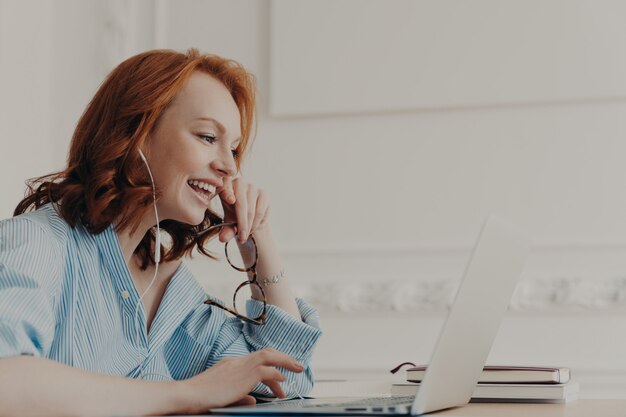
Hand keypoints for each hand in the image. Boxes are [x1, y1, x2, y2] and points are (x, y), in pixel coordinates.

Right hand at [177, 348, 304, 412]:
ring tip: (298, 369)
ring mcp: (240, 366)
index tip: (281, 371)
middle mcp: (237, 361)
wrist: (188, 394)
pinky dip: (276, 374)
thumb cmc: (200, 397)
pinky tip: (283, 380)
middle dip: (283, 358)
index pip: (256, 359)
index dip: (271, 363)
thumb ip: (240, 396)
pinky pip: (265, 370)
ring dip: (285, 362)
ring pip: (269, 357)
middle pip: (266, 353)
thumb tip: (253, 400)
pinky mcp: (242, 376)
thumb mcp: (223, 396)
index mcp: (231, 364)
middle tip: (297, 366)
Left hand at [217, 177, 269, 243]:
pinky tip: (254, 227)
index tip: (230, 201)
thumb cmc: (234, 214)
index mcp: (225, 185)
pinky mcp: (264, 193)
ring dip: (250, 226)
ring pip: (251, 210)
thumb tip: (222, 239)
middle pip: (241, 204)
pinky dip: (257, 223)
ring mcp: (253, 186)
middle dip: (242, 224)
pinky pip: (261, 212)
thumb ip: (226, 230)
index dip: (227, 192)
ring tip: (246, 235)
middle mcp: (239, 182)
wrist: (250, 213)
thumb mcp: (228, 222)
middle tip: (242, 238)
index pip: (225, 186)